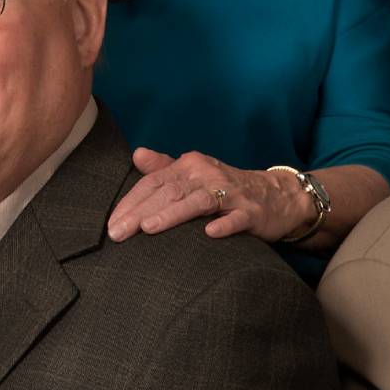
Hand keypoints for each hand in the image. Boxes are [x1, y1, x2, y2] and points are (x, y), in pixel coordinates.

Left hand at [105, 147, 312, 243]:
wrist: (277, 195)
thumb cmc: (226, 187)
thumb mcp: (195, 173)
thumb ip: (165, 166)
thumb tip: (136, 154)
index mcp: (190, 166)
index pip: (154, 182)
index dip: (131, 201)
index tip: (111, 223)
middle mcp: (208, 175)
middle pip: (170, 191)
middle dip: (141, 212)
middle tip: (118, 233)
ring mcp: (231, 194)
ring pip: (198, 202)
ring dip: (173, 214)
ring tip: (148, 228)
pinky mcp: (252, 213)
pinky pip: (236, 219)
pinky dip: (224, 225)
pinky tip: (209, 235)